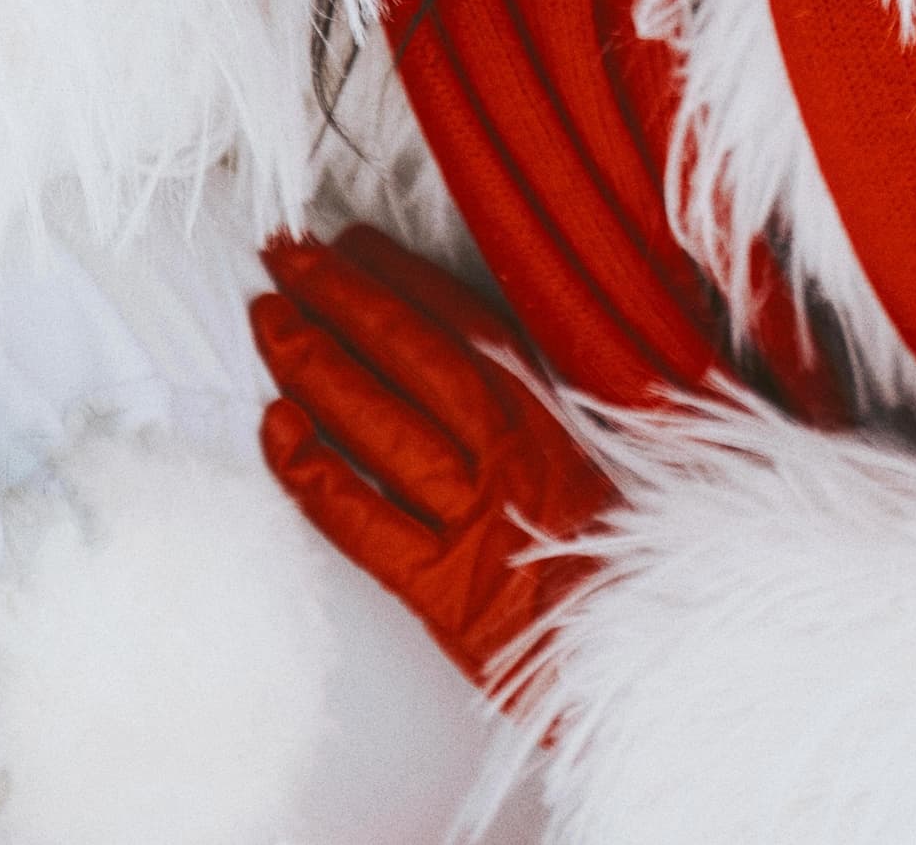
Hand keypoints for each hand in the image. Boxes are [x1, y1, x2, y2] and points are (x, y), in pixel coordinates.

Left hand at [252, 224, 614, 703]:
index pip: (470, 327)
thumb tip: (486, 363)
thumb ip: (549, 421)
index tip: (353, 242)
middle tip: (285, 254)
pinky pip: (363, 521)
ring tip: (267, 319)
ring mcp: (476, 520)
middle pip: (415, 354)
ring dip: (317, 363)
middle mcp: (513, 456)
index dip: (405, 277)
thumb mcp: (609, 476)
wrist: (648, 675)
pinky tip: (274, 430)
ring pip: (382, 420)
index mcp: (557, 421)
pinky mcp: (444, 592)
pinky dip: (312, 472)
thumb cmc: (628, 580)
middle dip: (345, 295)